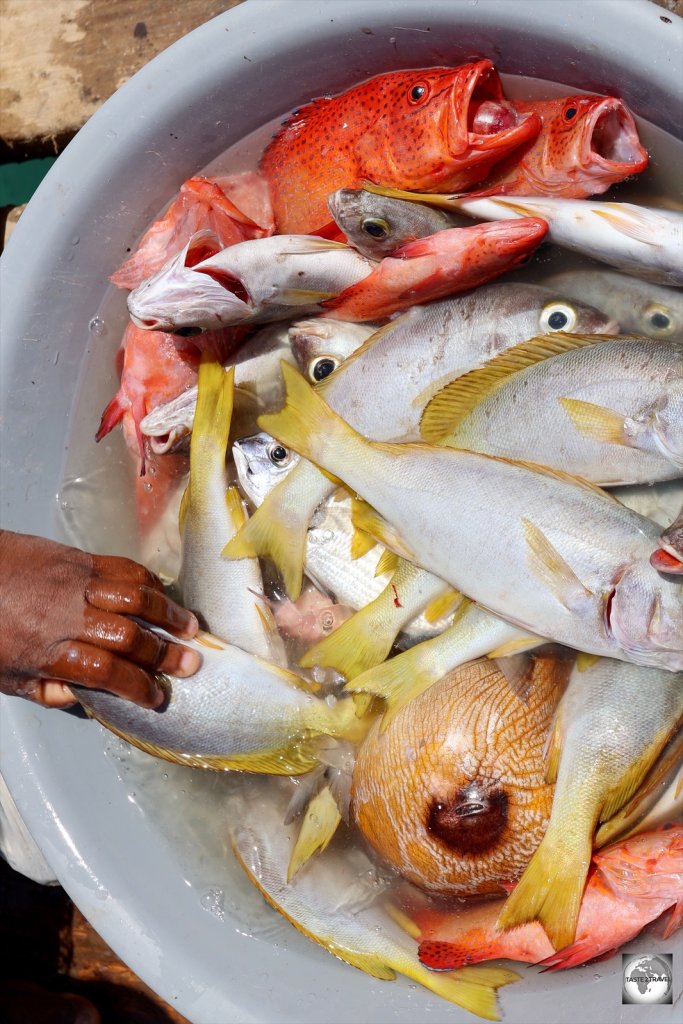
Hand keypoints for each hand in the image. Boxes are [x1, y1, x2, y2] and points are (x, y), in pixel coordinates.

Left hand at [0, 531, 200, 708]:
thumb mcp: (4, 675)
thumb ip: (46, 690)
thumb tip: (86, 699)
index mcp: (47, 650)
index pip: (105, 672)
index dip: (137, 687)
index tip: (156, 697)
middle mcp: (68, 616)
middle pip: (129, 636)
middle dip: (165, 654)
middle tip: (191, 664)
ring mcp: (77, 582)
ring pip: (135, 598)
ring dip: (168, 614)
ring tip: (190, 628)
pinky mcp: (80, 558)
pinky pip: (124, 569)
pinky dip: (150, 583)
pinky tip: (164, 596)